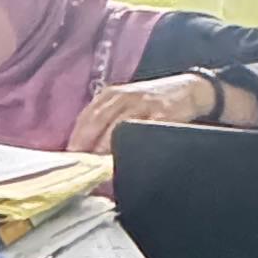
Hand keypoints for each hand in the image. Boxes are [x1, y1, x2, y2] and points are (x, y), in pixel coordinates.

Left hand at [72, 69, 245, 152]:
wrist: (188, 89)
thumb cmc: (150, 101)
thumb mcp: (124, 104)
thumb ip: (104, 121)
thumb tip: (83, 149)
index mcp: (110, 95)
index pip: (86, 118)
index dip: (77, 139)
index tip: (69, 158)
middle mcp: (123, 97)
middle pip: (98, 123)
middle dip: (88, 147)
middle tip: (81, 167)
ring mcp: (144, 104)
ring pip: (119, 129)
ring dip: (108, 149)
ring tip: (100, 167)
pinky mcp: (163, 113)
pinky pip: (145, 132)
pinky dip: (135, 147)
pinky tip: (129, 158)